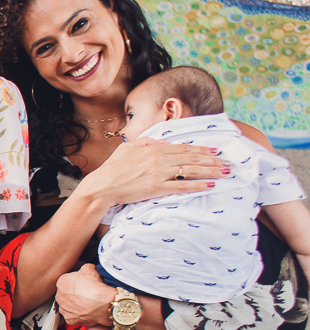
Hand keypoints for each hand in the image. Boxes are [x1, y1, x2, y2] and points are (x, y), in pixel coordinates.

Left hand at [55, 264, 115, 327]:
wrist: (104, 304)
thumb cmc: (96, 286)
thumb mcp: (89, 268)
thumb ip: (83, 268)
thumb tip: (85, 270)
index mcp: (61, 282)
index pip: (67, 281)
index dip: (76, 282)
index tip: (83, 284)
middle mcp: (59, 296)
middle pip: (66, 294)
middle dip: (73, 294)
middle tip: (85, 294)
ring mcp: (64, 309)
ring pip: (68, 306)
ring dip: (74, 305)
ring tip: (86, 303)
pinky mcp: (70, 320)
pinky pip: (73, 316)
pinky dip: (79, 315)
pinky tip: (86, 311)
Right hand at [83, 138, 223, 207]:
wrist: (102, 186)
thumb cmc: (111, 168)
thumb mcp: (126, 148)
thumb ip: (145, 142)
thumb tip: (162, 141)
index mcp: (153, 149)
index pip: (183, 147)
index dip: (201, 148)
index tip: (216, 149)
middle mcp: (159, 159)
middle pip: (191, 158)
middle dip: (212, 160)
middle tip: (228, 162)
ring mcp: (159, 174)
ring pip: (191, 171)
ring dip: (210, 171)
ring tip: (225, 172)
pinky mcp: (157, 188)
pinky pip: (182, 187)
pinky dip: (198, 186)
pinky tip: (210, 185)